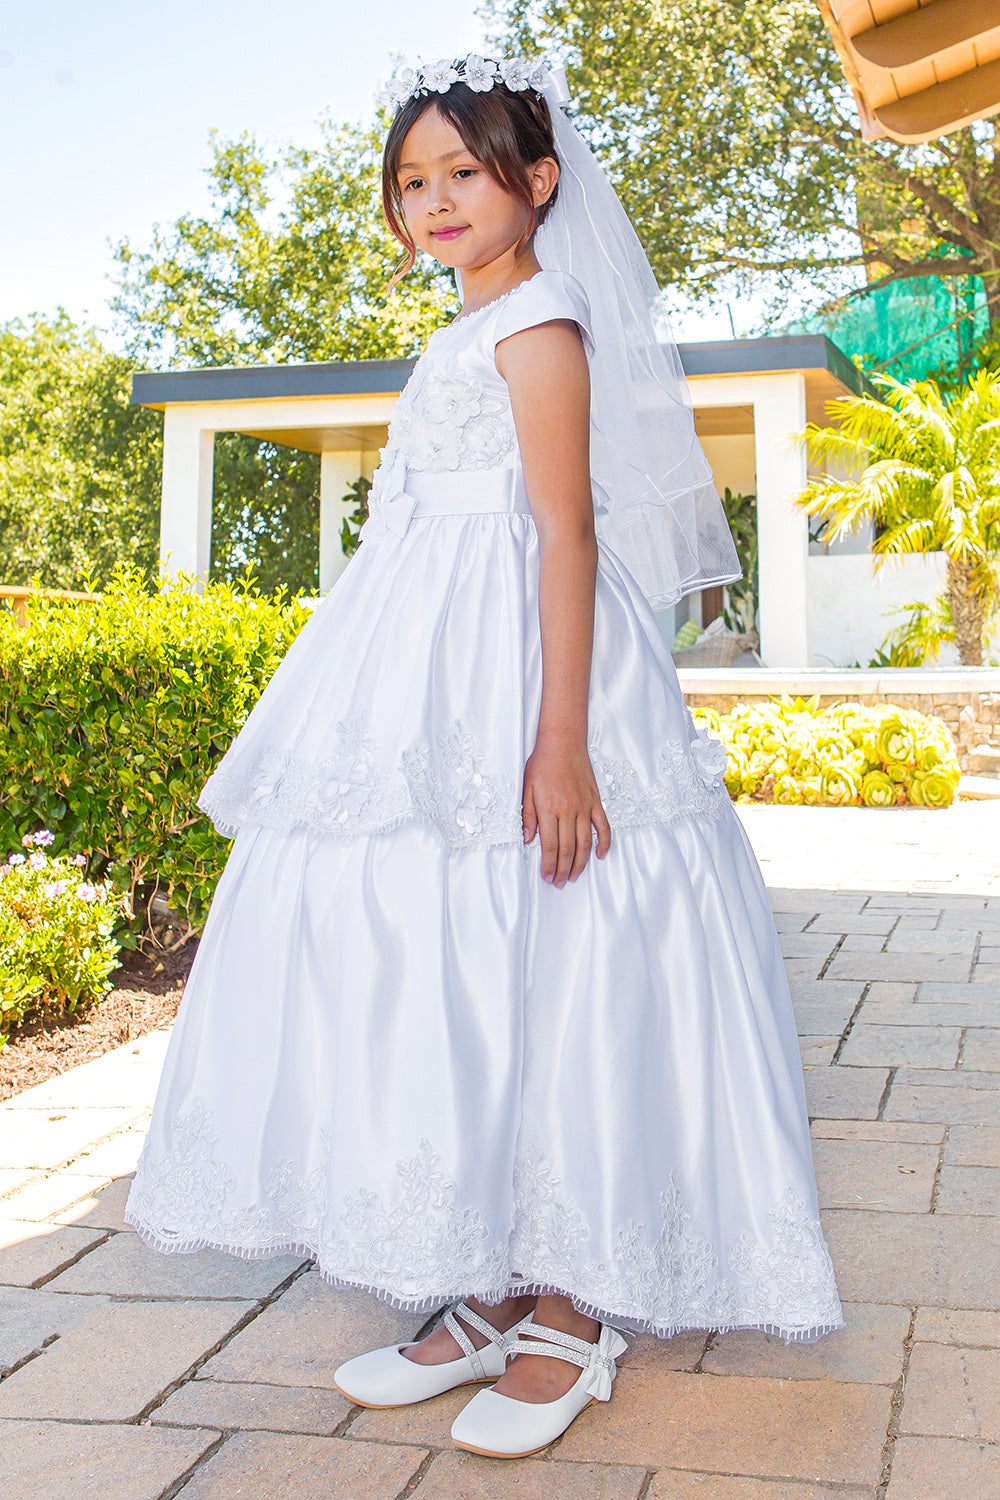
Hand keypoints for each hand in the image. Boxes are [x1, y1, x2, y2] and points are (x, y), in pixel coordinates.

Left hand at [521, 738, 611, 886]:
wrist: (563, 743)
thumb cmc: (543, 763)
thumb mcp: (526, 789)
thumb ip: (528, 816)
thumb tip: (528, 839)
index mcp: (550, 809)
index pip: (549, 845)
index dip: (549, 864)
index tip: (547, 875)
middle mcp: (569, 811)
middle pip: (567, 848)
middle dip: (563, 869)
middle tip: (559, 881)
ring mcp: (585, 807)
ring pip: (585, 842)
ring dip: (581, 862)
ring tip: (574, 875)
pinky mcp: (595, 802)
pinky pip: (603, 826)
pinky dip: (604, 843)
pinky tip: (600, 855)